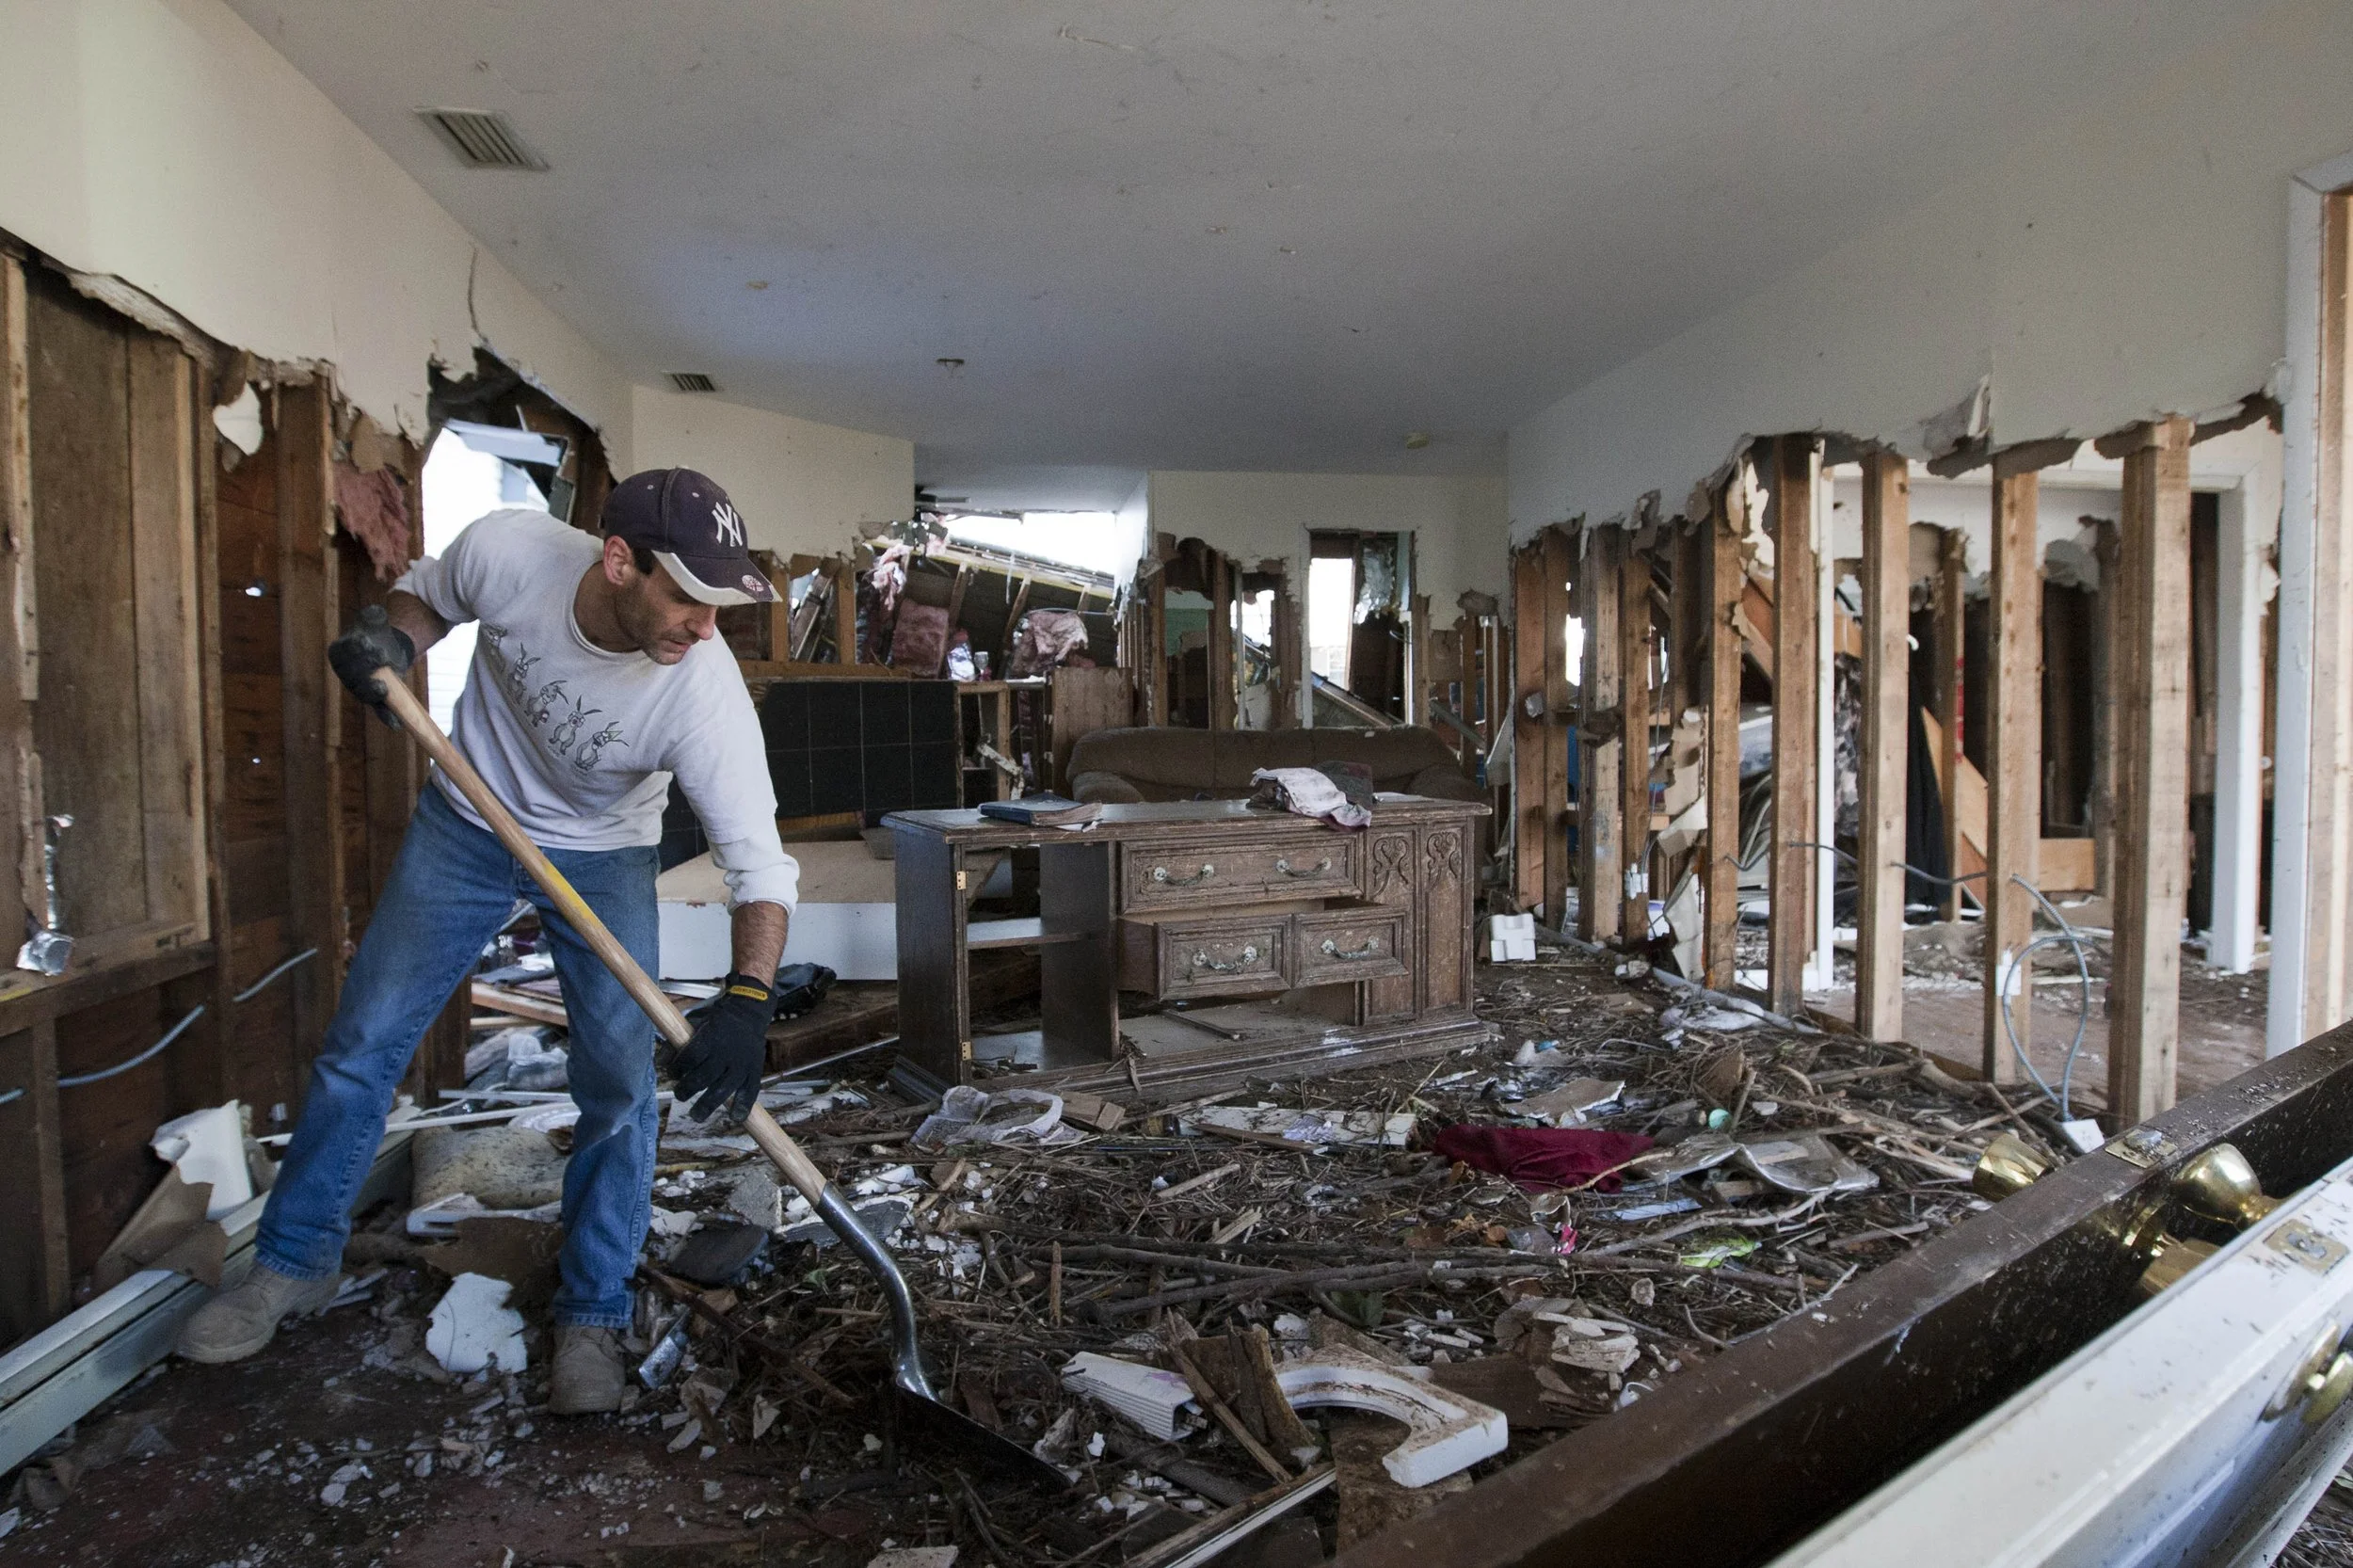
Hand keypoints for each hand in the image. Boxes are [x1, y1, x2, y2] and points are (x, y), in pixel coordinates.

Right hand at [328, 604, 415, 723]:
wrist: (388, 650)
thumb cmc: (376, 633)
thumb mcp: (374, 620)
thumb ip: (373, 616)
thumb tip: (376, 612)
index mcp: (340, 652)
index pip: (345, 650)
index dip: (356, 647)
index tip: (368, 642)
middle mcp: (346, 673)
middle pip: (353, 673)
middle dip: (367, 668)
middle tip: (382, 659)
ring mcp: (359, 688)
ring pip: (364, 693)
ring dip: (373, 692)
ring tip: (382, 690)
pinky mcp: (375, 700)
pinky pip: (379, 710)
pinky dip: (387, 717)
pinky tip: (396, 724)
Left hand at [673, 973, 772, 1119]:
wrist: (748, 1012)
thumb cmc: (716, 1020)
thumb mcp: (693, 1022)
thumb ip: (675, 1042)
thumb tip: (659, 1063)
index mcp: (710, 1037)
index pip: (689, 1058)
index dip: (677, 1069)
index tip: (672, 1074)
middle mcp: (726, 1052)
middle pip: (703, 1078)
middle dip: (686, 1090)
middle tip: (680, 1095)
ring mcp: (741, 1064)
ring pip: (723, 1090)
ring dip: (707, 1105)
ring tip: (696, 1116)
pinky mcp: (754, 1070)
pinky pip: (750, 1092)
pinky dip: (743, 1106)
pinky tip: (735, 1117)